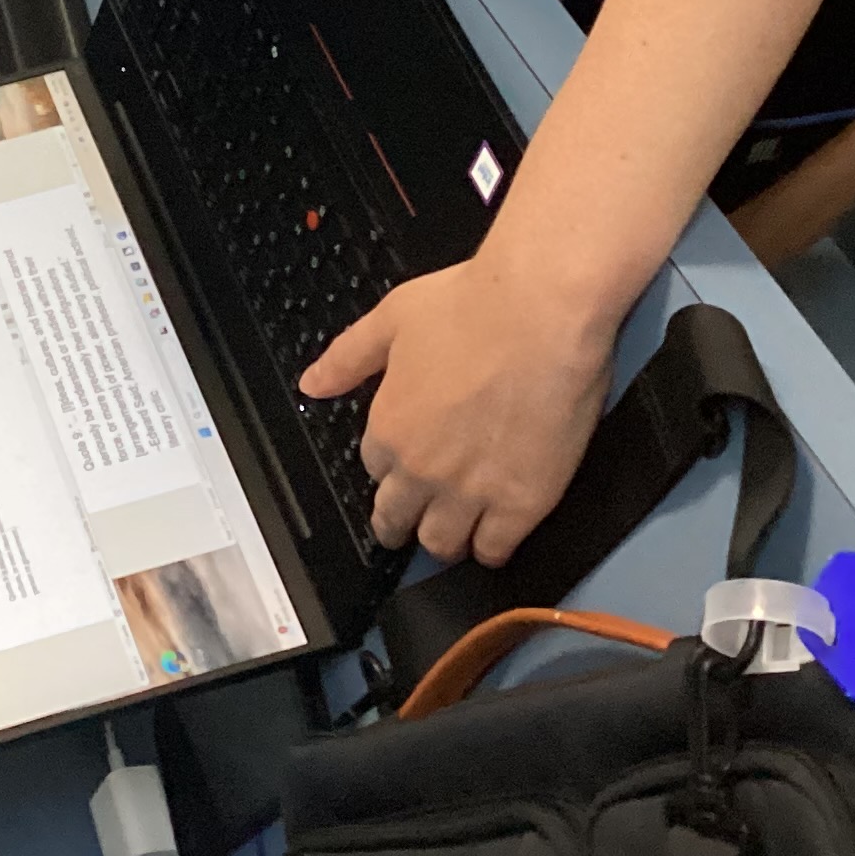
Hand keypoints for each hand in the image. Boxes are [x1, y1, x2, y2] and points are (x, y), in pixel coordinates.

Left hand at [298, 253, 614, 565]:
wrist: (543, 313)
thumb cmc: (472, 305)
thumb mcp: (392, 319)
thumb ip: (348, 358)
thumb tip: (311, 383)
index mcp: (389, 428)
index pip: (375, 469)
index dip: (391, 466)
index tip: (403, 464)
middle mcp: (422, 469)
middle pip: (397, 519)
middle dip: (401, 522)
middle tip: (414, 521)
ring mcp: (471, 492)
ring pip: (443, 544)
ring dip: (444, 540)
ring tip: (455, 533)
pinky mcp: (521, 504)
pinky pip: (495, 550)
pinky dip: (491, 548)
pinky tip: (495, 537)